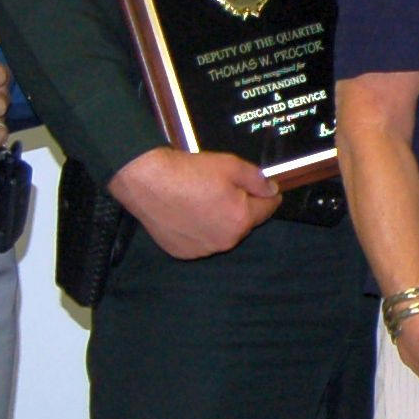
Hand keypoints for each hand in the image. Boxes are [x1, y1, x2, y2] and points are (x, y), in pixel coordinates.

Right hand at [107, 146, 278, 258]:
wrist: (147, 181)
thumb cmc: (190, 172)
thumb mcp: (230, 165)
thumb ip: (256, 179)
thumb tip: (272, 190)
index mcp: (241, 219)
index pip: (268, 209)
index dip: (268, 195)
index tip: (265, 188)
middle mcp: (226, 240)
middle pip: (245, 223)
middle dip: (242, 208)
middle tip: (226, 189)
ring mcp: (203, 249)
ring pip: (222, 233)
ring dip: (221, 221)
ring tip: (204, 201)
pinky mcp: (183, 252)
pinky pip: (201, 240)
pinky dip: (200, 230)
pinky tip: (189, 214)